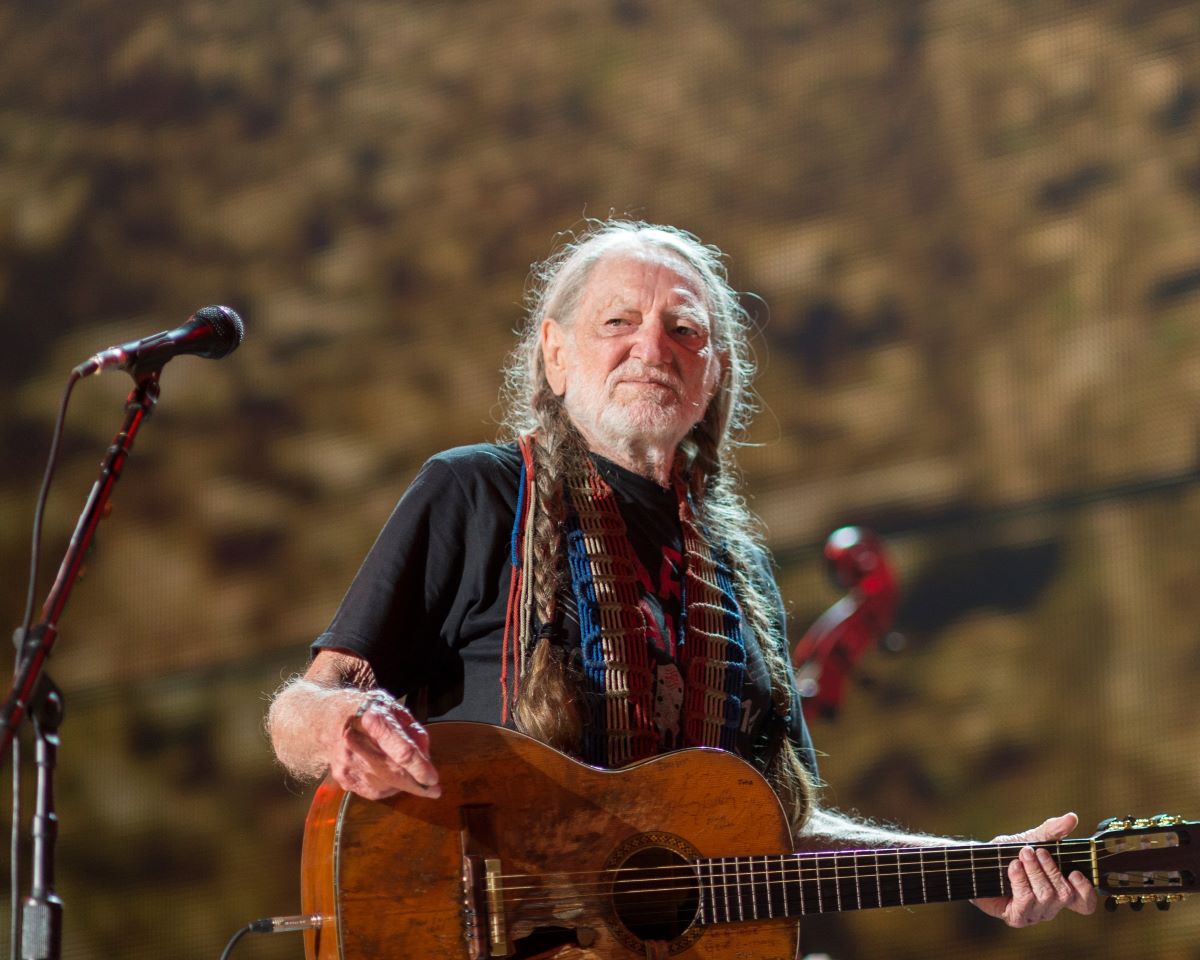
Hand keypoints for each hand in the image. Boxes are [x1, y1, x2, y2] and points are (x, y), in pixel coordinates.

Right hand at [329, 691, 441, 800]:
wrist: (327, 720)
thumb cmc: (365, 710)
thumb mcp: (392, 707)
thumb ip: (412, 729)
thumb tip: (425, 755)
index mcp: (373, 720)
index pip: (401, 751)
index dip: (420, 768)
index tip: (433, 778)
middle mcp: (356, 742)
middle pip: (393, 772)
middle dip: (417, 784)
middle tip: (434, 790)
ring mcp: (347, 762)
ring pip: (385, 785)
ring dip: (402, 786)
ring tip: (410, 777)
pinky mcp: (342, 777)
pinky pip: (373, 792)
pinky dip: (387, 788)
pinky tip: (390, 777)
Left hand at [971, 812, 1096, 926]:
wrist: (977, 861)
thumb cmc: (1006, 852)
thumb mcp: (1031, 839)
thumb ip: (1052, 831)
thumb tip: (1072, 817)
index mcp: (1059, 891)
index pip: (1085, 904)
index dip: (1086, 891)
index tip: (1075, 872)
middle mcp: (1050, 906)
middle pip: (1064, 894)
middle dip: (1049, 868)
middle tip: (1032, 852)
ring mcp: (1034, 914)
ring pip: (1046, 896)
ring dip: (1033, 871)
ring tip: (1021, 856)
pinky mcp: (1016, 917)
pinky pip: (1026, 901)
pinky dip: (1020, 880)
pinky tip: (1013, 867)